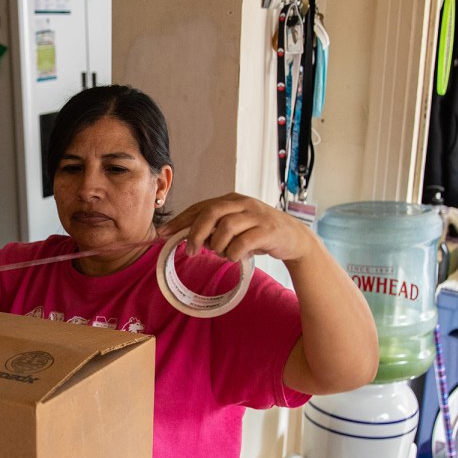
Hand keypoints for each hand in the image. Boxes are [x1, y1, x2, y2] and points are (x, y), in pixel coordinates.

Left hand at [156, 192, 317, 262]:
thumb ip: (214, 229)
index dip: (179, 221)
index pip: (199, 207)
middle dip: (196, 234)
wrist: (294, 238)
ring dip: (218, 246)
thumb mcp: (235, 227)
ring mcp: (256, 215)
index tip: (162, 234)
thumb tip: (186, 238)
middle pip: (211, 213)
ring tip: (221, 254)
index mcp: (231, 200)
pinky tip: (235, 257)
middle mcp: (242, 204)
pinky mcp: (268, 230)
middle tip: (191, 252)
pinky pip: (243, 242)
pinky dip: (234, 253)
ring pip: (226, 227)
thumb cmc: (258, 233)